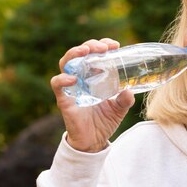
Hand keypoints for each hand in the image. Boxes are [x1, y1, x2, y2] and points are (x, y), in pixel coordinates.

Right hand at [50, 38, 135, 152]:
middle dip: (90, 45)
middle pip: (79, 54)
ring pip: (65, 63)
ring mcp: (71, 88)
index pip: (94, 54)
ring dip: (74, 54)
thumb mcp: (119, 109)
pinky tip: (73, 78)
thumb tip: (129, 91)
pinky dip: (62, 79)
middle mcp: (80, 78)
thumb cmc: (104, 122)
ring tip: (86, 51)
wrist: (94, 142)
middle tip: (103, 47)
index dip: (102, 46)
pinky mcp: (64, 100)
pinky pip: (57, 85)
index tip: (115, 45)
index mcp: (93, 76)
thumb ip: (125, 100)